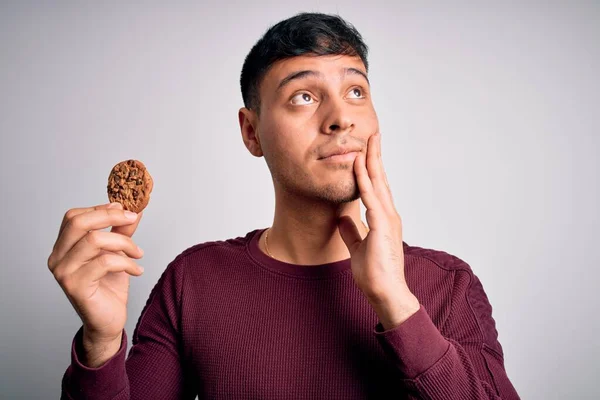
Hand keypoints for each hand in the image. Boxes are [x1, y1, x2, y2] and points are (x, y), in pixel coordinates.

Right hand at [47, 202, 144, 345]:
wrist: (108, 321)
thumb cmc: (109, 287)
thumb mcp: (117, 252)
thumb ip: (121, 231)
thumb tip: (133, 210)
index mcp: (63, 247)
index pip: (74, 217)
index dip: (99, 209)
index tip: (123, 209)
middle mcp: (57, 258)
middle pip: (79, 222)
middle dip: (110, 217)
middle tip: (132, 219)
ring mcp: (64, 272)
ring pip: (94, 240)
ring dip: (124, 243)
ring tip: (138, 254)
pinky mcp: (76, 286)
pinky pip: (104, 262)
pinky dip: (126, 263)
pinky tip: (136, 271)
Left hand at [338, 132, 419, 328]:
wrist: (385, 293)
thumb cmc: (374, 274)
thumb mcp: (358, 247)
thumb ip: (352, 231)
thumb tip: (343, 218)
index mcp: (383, 218)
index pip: (377, 187)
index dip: (372, 167)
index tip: (367, 150)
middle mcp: (388, 214)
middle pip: (381, 179)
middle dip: (375, 155)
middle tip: (373, 134)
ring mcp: (387, 219)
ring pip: (378, 183)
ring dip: (371, 160)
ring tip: (368, 140)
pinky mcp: (382, 226)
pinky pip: (370, 197)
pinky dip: (364, 180)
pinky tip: (358, 165)